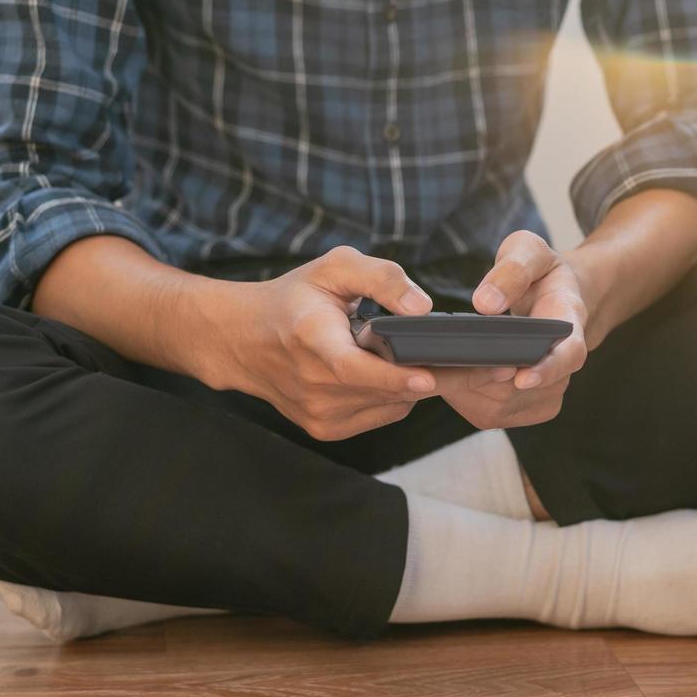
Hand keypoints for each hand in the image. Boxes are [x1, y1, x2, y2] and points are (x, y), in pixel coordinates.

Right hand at [199, 246, 437, 440]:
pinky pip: (381, 416)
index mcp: (310, 336)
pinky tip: (385, 374)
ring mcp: (316, 410)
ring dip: (408, 386)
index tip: (427, 376)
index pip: (353, 367)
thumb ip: (382, 278)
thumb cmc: (296, 300)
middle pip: (381, 389)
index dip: (392, 375)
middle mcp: (311, 381)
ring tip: (409, 358)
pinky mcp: (323, 428)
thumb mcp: (335, 268)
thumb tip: (421, 308)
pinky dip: (393, 398)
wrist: (244, 339)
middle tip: (451, 358)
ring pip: (388, 406)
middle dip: (422, 376)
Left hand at [432, 231, 588, 429]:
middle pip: (520, 390)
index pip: (569, 356)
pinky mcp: (526, 410)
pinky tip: (449, 376)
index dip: (547, 370)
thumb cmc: (540, 275)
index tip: (521, 377)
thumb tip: (485, 303)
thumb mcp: (530, 252)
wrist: (554, 301)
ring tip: (435, 364)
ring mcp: (546, 393)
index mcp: (569, 325)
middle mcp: (563, 367)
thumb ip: (512, 270)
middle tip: (434, 361)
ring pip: (498, 407)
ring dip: (463, 390)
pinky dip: (462, 398)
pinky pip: (489, 414)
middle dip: (476, 378)